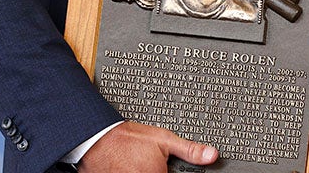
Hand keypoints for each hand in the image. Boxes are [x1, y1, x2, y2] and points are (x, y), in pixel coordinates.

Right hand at [80, 121, 217, 171]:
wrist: (97, 139)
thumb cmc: (127, 139)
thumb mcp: (164, 139)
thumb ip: (189, 150)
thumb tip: (211, 155)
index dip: (169, 172)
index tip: (164, 168)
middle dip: (158, 172)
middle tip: (147, 164)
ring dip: (144, 172)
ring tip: (137, 165)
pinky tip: (131, 168)